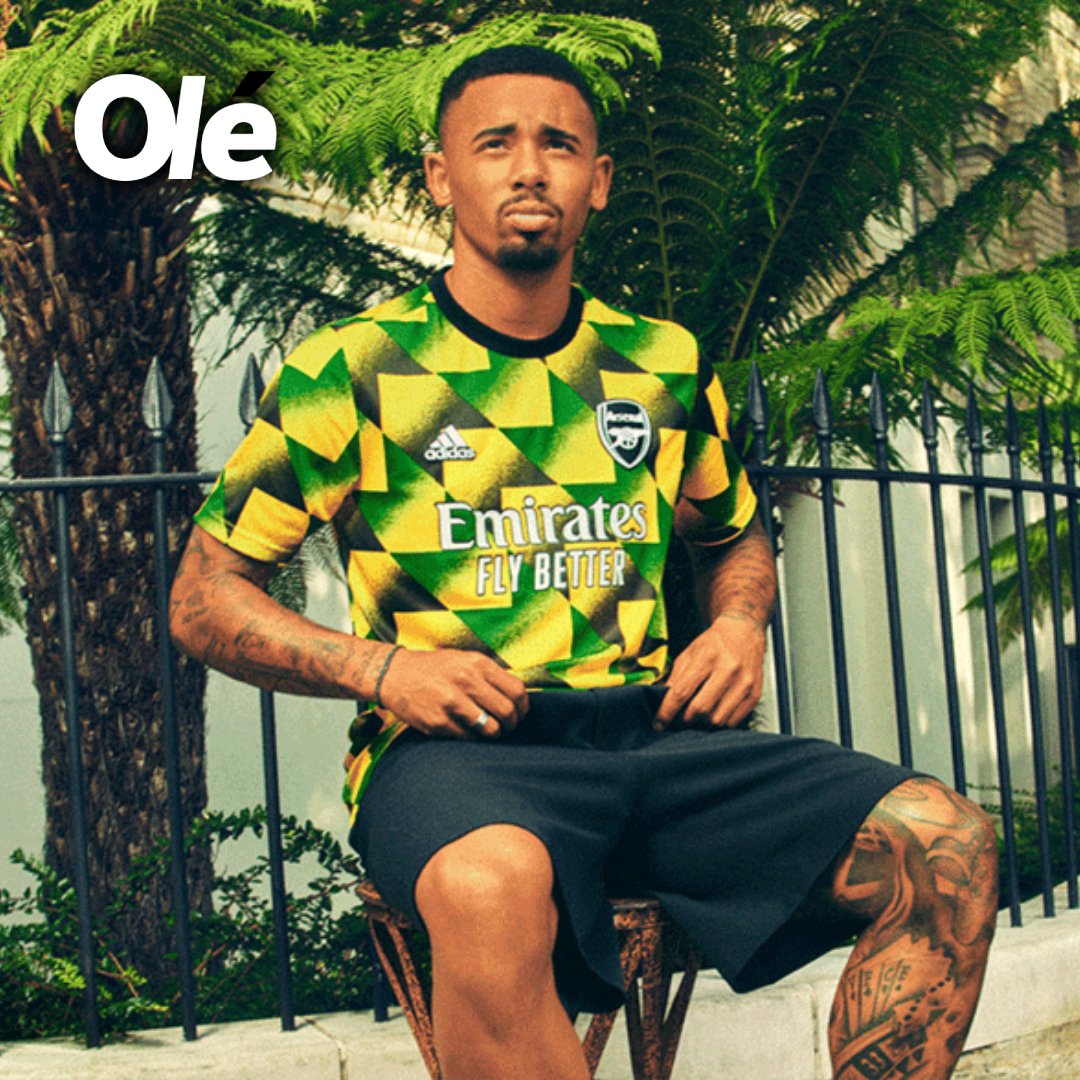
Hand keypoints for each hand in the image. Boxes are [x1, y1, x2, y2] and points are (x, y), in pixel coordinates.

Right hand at [376, 647, 528, 738]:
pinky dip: (471, 738)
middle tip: (506, 726)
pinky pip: (468, 738)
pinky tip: (465, 730)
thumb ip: (489, 675)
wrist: (394, 674)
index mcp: (477, 663)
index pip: (516, 690)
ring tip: (487, 730)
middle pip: (507, 711)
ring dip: (493, 733)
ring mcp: (451, 702)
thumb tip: (516, 697)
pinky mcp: (438, 721)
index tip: (519, 713)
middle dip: (511, 724)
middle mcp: (466, 680)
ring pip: (491, 729)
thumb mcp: (464, 660)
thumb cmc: (433, 668)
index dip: (523, 707)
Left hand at [653, 613, 765, 729]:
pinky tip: (713, 714)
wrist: (744, 632)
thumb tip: (662, 703)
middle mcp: (728, 669)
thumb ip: (675, 678)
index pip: (682, 692)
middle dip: (684, 720)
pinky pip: (733, 721)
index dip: (667, 712)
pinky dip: (719, 723)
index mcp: (707, 657)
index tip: (658, 724)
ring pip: (717, 720)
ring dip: (702, 724)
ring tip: (696, 717)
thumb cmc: (714, 643)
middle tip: (678, 720)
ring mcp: (744, 683)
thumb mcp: (689, 654)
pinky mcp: (755, 694)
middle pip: (700, 709)